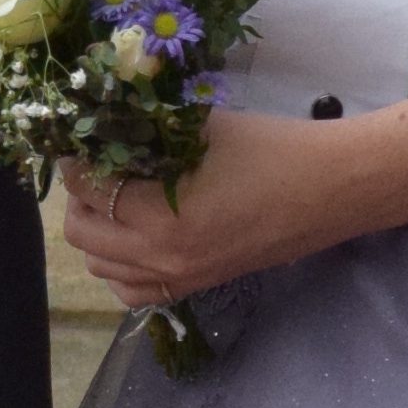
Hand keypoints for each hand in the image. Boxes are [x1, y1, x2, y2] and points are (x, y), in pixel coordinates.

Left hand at [62, 113, 359, 300]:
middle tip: (95, 165)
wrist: (330, 189)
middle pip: (83, 235)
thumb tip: (106, 116)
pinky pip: (132, 291)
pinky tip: (135, 236)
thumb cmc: (271, 149)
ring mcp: (179, 278)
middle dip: (79, 196)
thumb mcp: (203, 127)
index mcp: (162, 216)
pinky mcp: (196, 286)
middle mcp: (162, 258)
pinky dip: (120, 267)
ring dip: (97, 231)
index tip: (80, 139)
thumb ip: (149, 126)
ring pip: (101, 268)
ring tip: (114, 198)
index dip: (77, 161)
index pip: (89, 190)